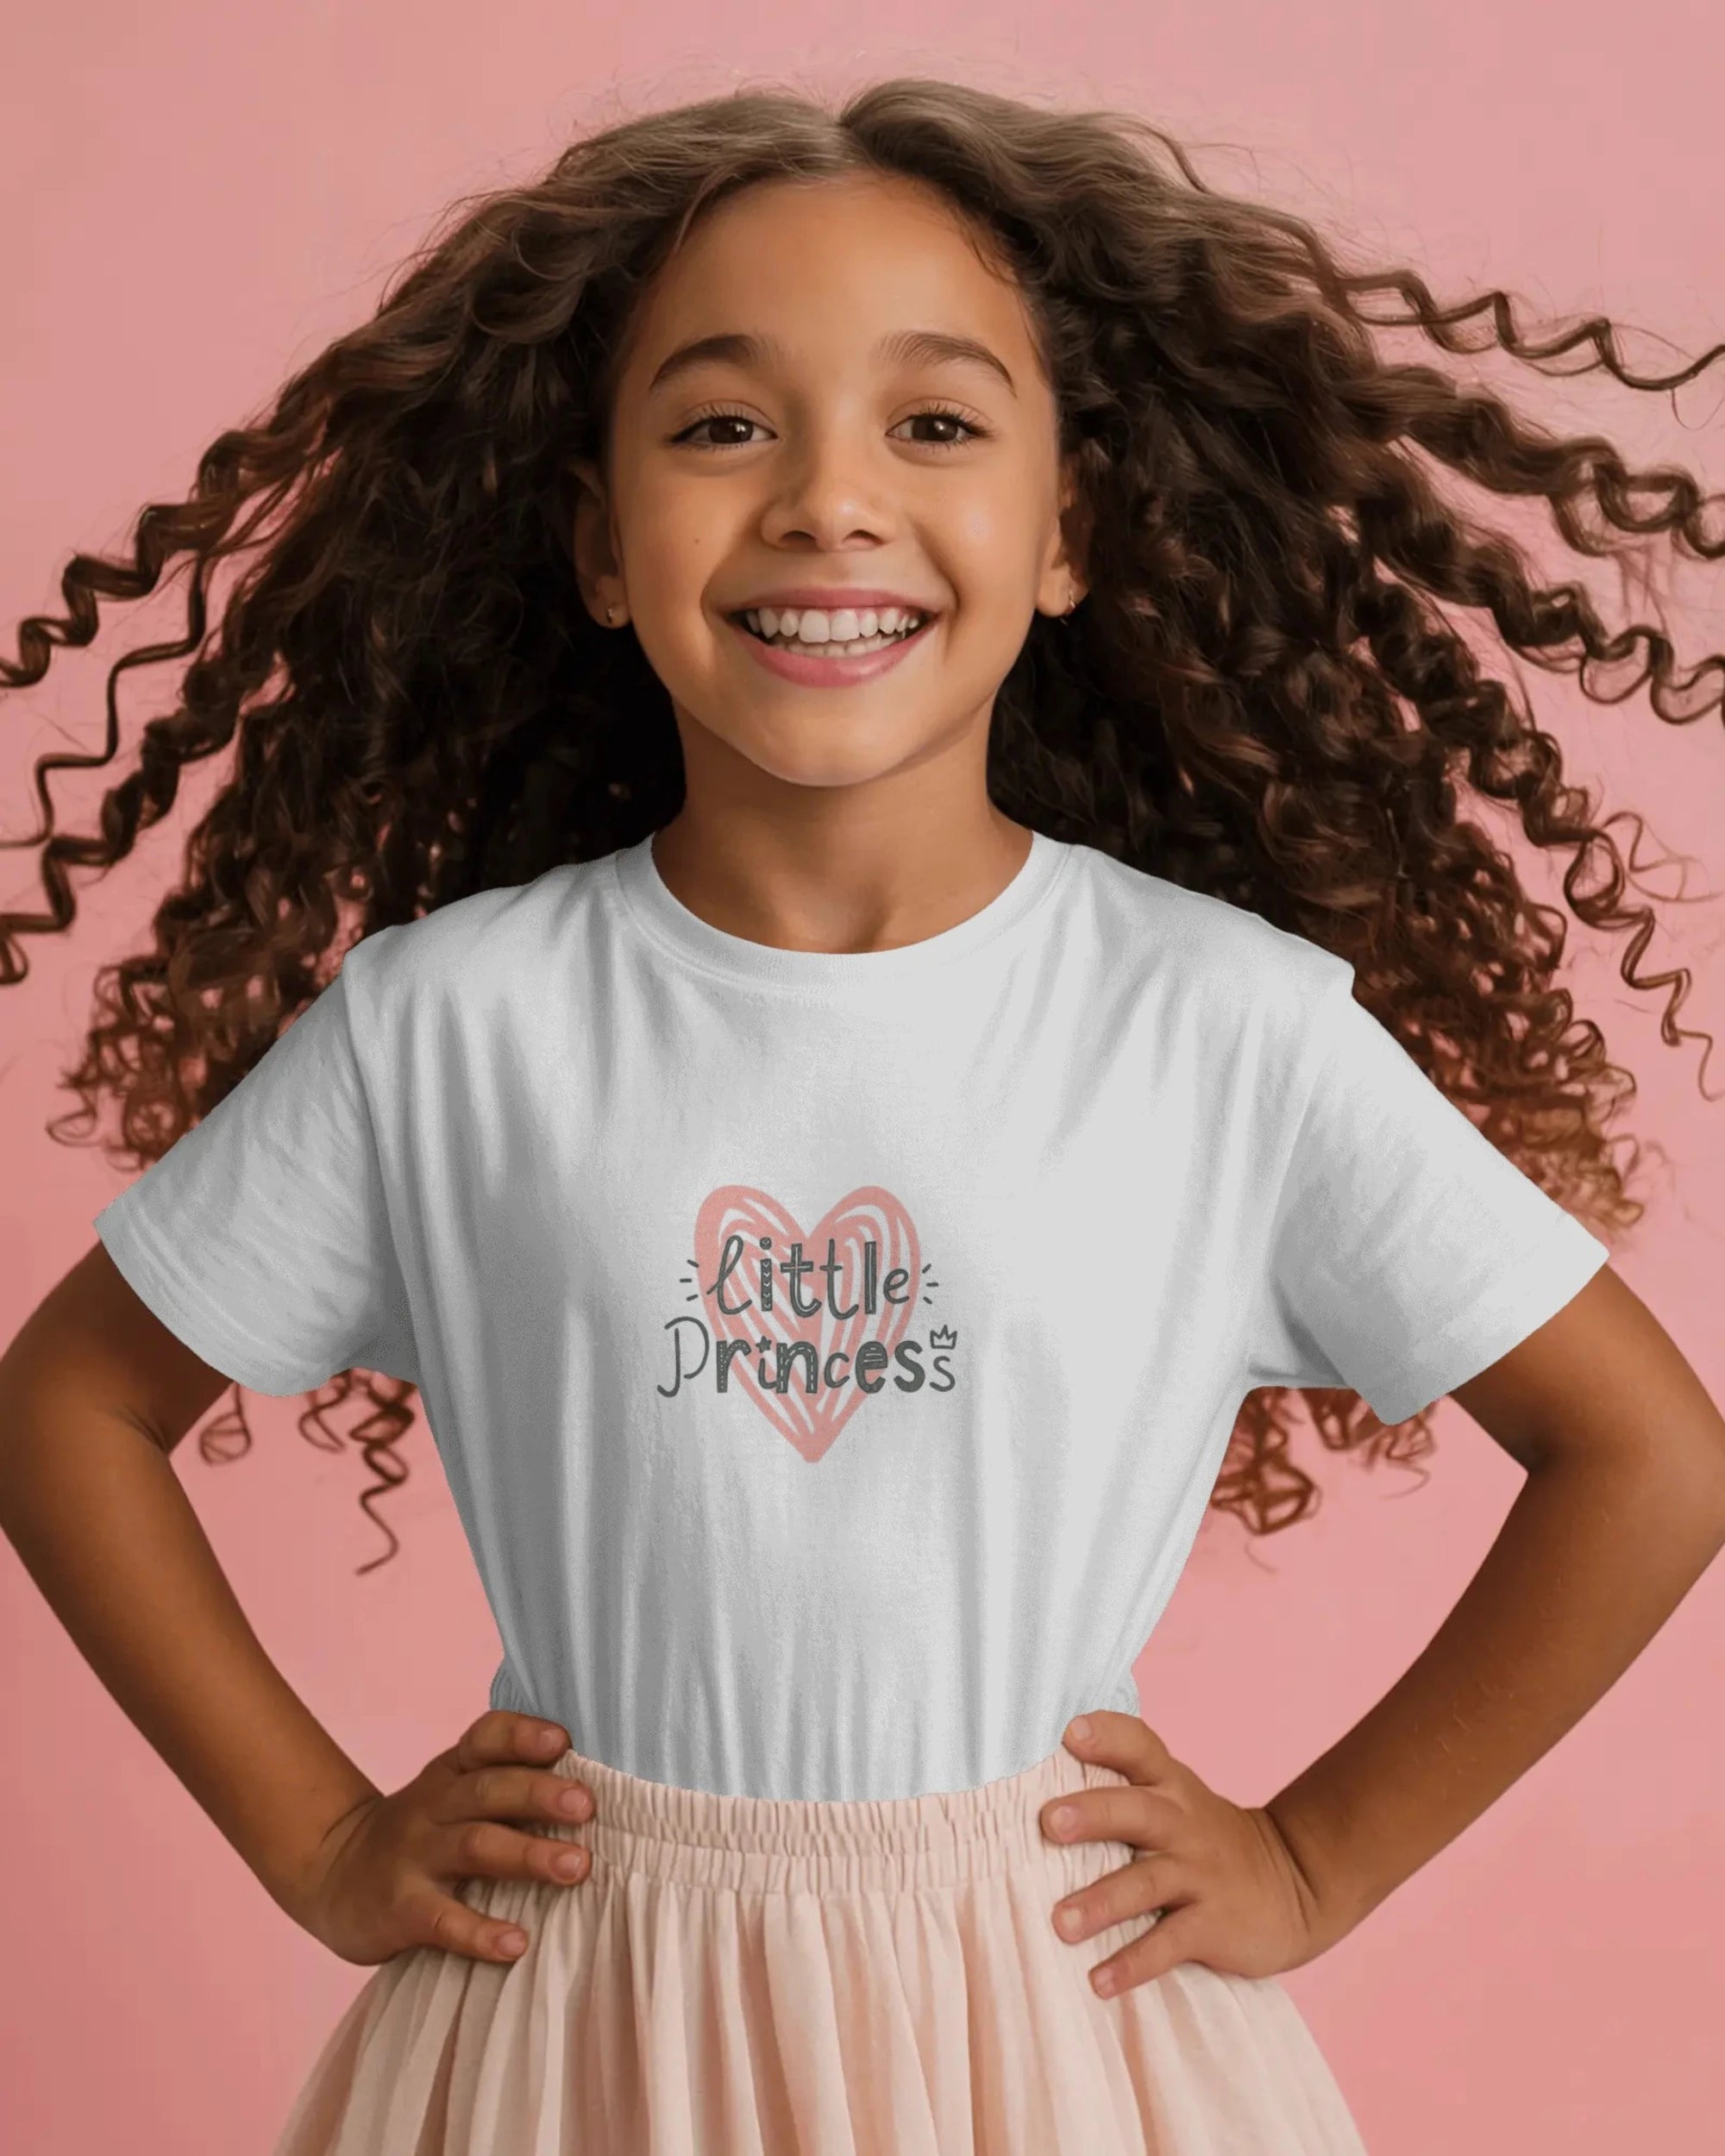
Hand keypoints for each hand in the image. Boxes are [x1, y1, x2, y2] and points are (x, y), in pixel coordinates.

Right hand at [283, 1709, 596, 1966]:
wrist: (333, 1875)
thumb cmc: (422, 1834)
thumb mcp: (451, 1796)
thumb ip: (505, 1787)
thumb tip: (593, 1791)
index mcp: (452, 1772)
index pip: (485, 1738)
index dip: (522, 1735)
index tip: (563, 1741)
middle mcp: (434, 1806)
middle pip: (490, 1790)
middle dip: (540, 1795)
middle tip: (588, 1807)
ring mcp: (415, 1856)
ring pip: (475, 1846)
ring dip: (528, 1855)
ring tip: (576, 1868)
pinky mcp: (400, 1909)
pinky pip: (443, 1920)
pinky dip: (480, 1932)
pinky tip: (516, 1944)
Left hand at [1039, 1710, 1348, 1999]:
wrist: (1294, 1886)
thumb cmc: (1207, 1839)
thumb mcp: (1178, 1800)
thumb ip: (1123, 1788)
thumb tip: (1033, 1787)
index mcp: (1171, 1786)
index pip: (1140, 1746)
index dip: (1108, 1736)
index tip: (1070, 1732)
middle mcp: (1183, 1823)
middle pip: (1137, 1810)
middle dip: (1093, 1814)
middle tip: (1048, 1822)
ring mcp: (1200, 1874)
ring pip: (1147, 1882)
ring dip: (1102, 1902)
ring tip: (1060, 1923)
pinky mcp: (1213, 1924)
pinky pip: (1169, 1944)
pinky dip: (1133, 1963)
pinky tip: (1100, 1981)